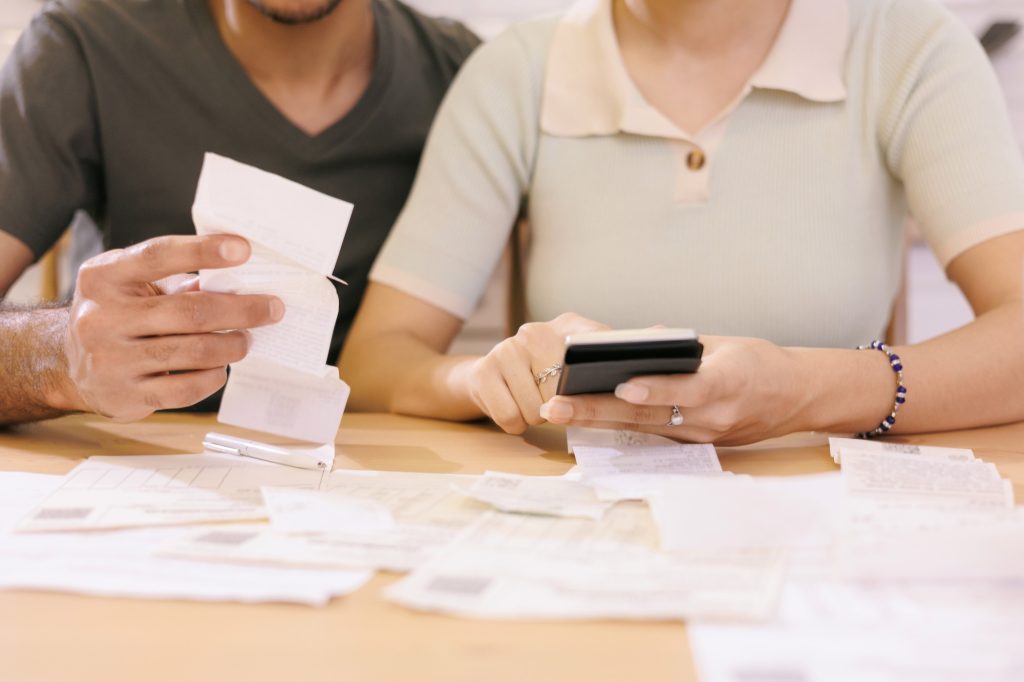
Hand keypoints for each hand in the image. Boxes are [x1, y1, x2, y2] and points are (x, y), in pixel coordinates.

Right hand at [62, 235, 283, 420]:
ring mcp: (110, 359)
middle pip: (189, 311)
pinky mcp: (124, 395)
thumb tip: (241, 281)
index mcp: (104, 276)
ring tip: (246, 340)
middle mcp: (101, 316)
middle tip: (273, 308)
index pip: (158, 256)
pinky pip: (185, 389)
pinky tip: (220, 368)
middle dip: (241, 310)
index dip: (203, 251)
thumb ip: (179, 281)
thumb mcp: (134, 287)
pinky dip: (212, 377)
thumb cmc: (119, 314)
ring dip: (232, 345)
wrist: (68, 363)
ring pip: (193, 351)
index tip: (244, 249)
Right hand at [463, 313, 608, 433]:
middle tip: (552, 400)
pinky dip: (515, 424)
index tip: (621, 384)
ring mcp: (506, 348)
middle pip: (565, 390)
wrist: (483, 378)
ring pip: (537, 409)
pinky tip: (513, 408)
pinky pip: (511, 417)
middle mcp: (535, 331)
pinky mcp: (483, 372)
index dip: (606, 366)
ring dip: (536, 417)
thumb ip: (603, 360)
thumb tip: (645, 357)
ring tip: (530, 402)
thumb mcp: (573, 364)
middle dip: (561, 407)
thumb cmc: (539, 377)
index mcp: (568, 325)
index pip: (599, 341)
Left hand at [538, 336, 811, 445]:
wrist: (796, 397)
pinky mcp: (694, 444)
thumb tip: (635, 341)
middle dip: (598, 410)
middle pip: (649, 415)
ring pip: (641, 428)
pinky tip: (584, 417)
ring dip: (598, 421)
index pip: (689, 388)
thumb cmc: (760, 362)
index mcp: (729, 383)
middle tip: (557, 406)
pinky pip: (650, 433)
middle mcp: (713, 417)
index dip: (656, 389)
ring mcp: (701, 435)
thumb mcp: (726, 344)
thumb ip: (681, 346)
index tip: (621, 385)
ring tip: (559, 412)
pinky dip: (617, 424)